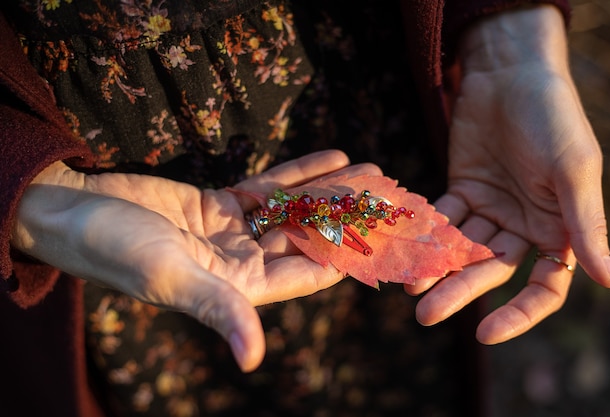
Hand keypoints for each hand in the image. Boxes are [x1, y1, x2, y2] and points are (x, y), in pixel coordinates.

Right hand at [12, 150, 381, 370]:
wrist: (78, 215)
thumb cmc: (118, 252)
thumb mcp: (171, 279)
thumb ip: (217, 310)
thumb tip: (252, 358)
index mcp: (240, 286)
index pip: (308, 273)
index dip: (349, 258)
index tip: (388, 243)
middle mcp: (243, 261)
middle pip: (310, 237)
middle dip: (350, 217)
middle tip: (391, 197)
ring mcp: (234, 230)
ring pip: (296, 209)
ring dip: (333, 190)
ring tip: (373, 170)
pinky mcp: (221, 203)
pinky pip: (270, 186)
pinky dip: (301, 173)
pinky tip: (335, 156)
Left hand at [405, 6, 609, 343]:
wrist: (510, 73)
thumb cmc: (552, 116)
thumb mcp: (574, 170)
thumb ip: (583, 226)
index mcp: (558, 229)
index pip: (544, 286)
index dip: (519, 313)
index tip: (486, 333)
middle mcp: (523, 225)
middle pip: (491, 271)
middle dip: (459, 293)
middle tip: (424, 314)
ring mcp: (490, 210)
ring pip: (461, 250)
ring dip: (435, 268)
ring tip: (407, 286)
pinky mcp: (461, 190)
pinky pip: (441, 219)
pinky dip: (424, 234)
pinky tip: (403, 247)